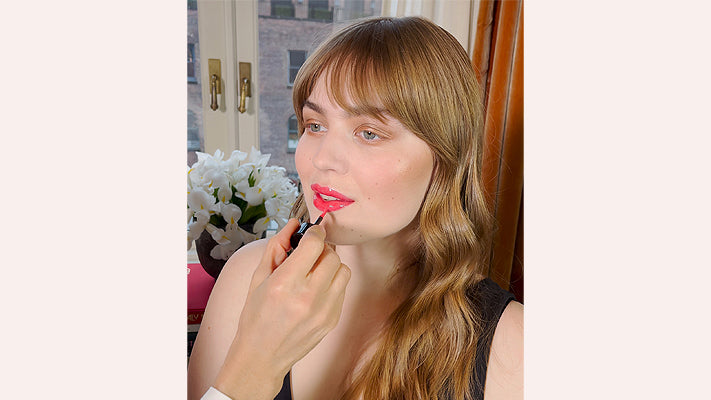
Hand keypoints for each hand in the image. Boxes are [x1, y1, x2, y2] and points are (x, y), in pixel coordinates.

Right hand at [213, 218, 350, 398]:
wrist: (262, 356)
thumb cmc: (256, 317)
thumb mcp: (258, 278)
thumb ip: (276, 247)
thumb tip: (293, 224)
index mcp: (285, 284)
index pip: (314, 244)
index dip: (314, 233)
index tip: (311, 232)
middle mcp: (307, 297)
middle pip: (332, 255)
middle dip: (322, 249)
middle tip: (310, 254)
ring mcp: (323, 310)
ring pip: (343, 270)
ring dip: (330, 265)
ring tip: (314, 272)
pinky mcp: (332, 320)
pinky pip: (343, 289)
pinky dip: (332, 283)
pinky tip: (316, 290)